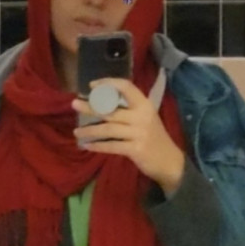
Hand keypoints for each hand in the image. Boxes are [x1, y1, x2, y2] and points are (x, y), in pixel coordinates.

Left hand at [72, 77, 184, 195]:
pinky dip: (97, 145)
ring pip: (108, 128)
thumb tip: (101, 103)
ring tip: (76, 132)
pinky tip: (86, 145)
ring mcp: (139, 133)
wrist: (169, 162)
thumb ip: (129, 110)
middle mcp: (142, 116)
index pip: (126, 87)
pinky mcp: (135, 149)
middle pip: (111, 109)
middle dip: (90, 107)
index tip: (92, 85)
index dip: (108, 84)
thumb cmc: (154, 138)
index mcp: (145, 105)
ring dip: (89, 130)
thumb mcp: (146, 118)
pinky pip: (111, 146)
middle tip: (74, 104)